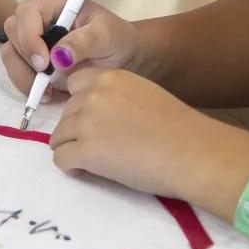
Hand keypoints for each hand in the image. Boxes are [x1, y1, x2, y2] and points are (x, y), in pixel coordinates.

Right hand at [1, 0, 139, 98]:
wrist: (123, 60)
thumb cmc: (116, 39)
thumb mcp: (107, 36)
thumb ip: (84, 42)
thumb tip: (57, 56)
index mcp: (55, 5)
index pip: (27, 12)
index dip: (29, 36)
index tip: (44, 63)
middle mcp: (40, 21)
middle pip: (13, 31)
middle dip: (25, 57)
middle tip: (46, 77)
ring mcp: (35, 42)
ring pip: (11, 54)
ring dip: (23, 75)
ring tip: (47, 91)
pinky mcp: (34, 64)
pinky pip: (18, 73)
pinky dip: (27, 86)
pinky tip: (49, 95)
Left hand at [49, 67, 248, 212]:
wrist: (190, 152)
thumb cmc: (177, 128)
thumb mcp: (144, 95)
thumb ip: (117, 97)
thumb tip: (101, 117)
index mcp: (110, 77)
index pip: (75, 85)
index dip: (81, 106)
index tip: (95, 122)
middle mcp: (92, 95)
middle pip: (65, 114)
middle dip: (76, 131)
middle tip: (100, 147)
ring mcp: (86, 123)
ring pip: (57, 137)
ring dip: (72, 149)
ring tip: (95, 161)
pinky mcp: (84, 151)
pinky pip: (61, 159)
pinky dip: (71, 167)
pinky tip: (89, 171)